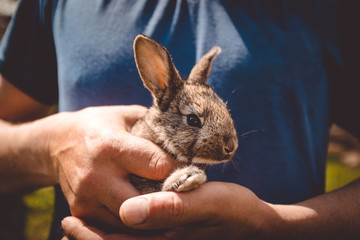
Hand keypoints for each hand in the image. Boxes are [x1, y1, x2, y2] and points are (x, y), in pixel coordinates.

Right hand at [48, 105, 176, 228]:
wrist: (57, 143)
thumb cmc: (100, 125)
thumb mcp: (126, 115)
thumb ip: (155, 126)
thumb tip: (187, 136)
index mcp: (112, 146)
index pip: (157, 166)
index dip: (179, 170)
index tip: (193, 171)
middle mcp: (98, 175)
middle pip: (144, 203)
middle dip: (167, 202)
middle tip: (184, 198)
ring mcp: (87, 197)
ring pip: (131, 222)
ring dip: (153, 218)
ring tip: (170, 209)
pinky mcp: (81, 211)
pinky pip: (114, 227)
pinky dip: (134, 224)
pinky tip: (148, 214)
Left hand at [61, 182, 275, 239]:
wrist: (257, 224)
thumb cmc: (234, 211)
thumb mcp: (205, 204)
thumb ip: (169, 208)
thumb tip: (126, 211)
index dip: (90, 237)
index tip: (69, 222)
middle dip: (91, 238)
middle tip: (68, 223)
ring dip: (104, 235)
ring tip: (83, 222)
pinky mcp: (175, 236)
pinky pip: (142, 237)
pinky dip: (125, 231)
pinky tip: (121, 217)